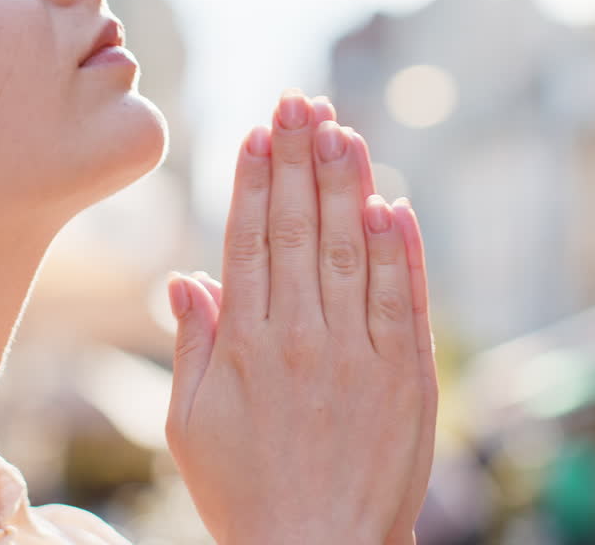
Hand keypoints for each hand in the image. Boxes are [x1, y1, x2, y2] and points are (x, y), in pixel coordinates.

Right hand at [165, 89, 436, 544]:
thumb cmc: (244, 493)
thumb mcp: (189, 424)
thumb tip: (187, 278)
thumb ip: (192, 344)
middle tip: (298, 101)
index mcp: (244, 345)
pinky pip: (405, 298)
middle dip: (298, 157)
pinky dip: (401, 248)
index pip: (249, 240)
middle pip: (299, 228)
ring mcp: (359, 353)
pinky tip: (392, 202)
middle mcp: (302, 337)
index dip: (253, 179)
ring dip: (347, 183)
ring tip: (341, 128)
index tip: (258, 130)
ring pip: (352, 248)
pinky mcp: (407, 376)